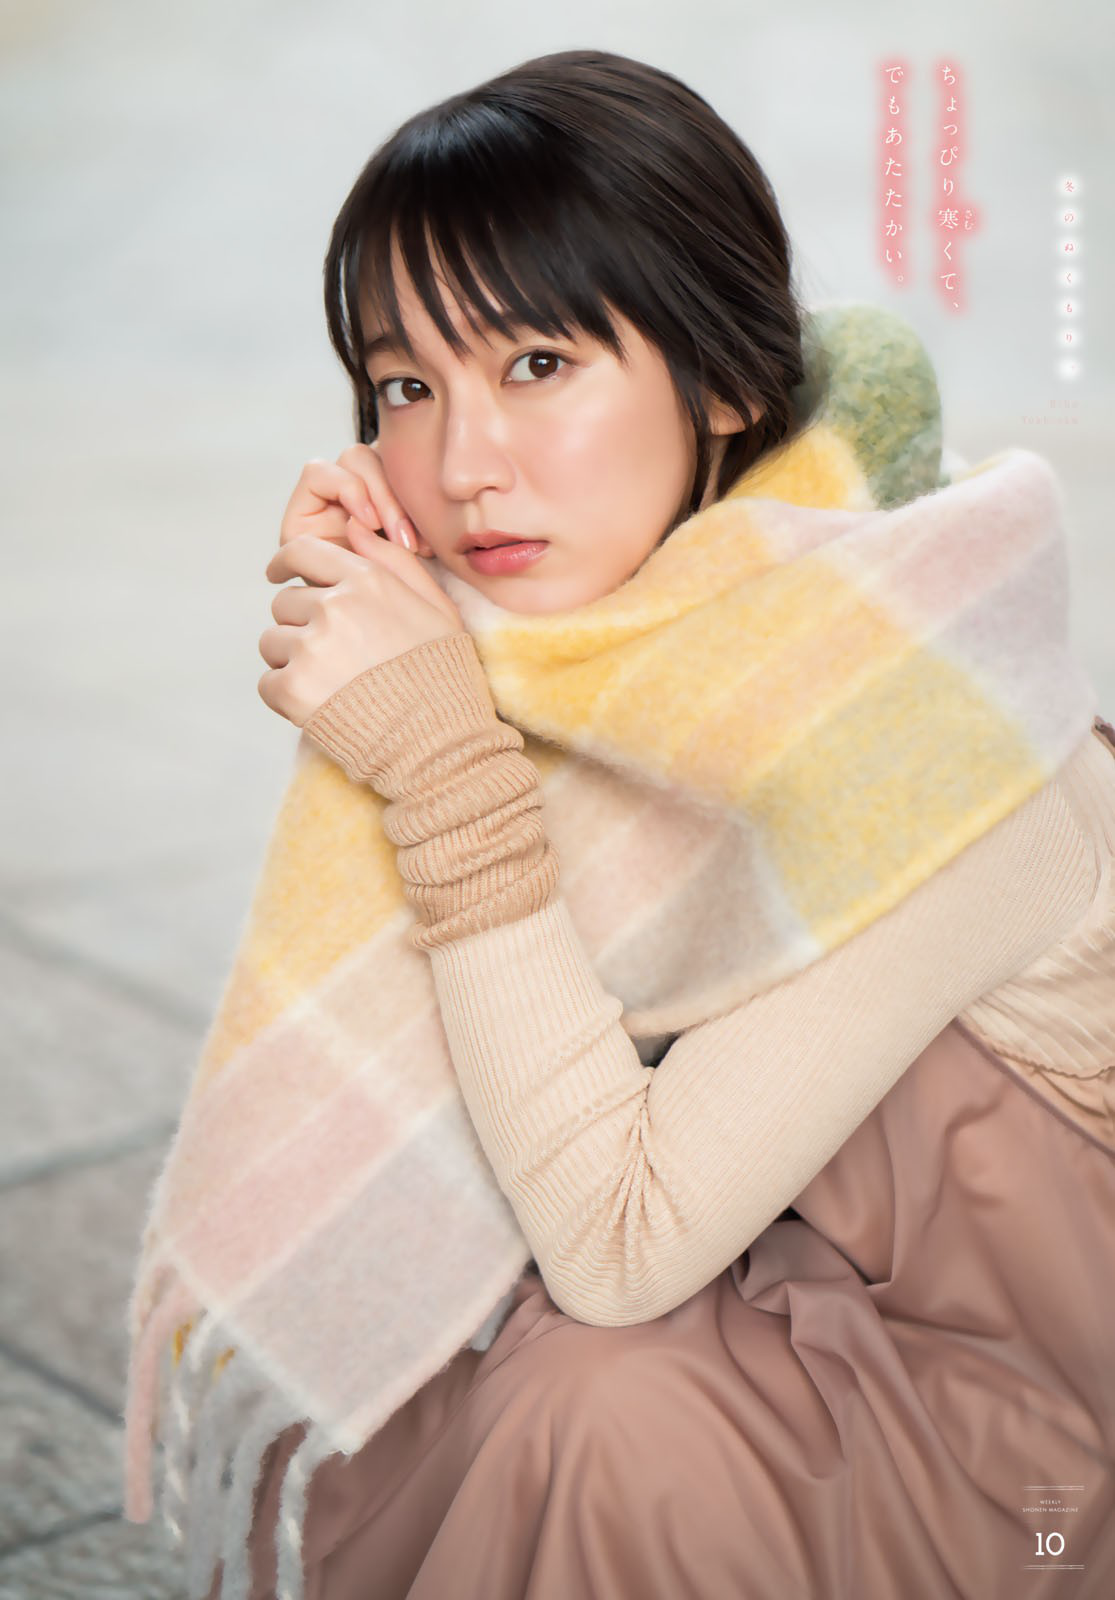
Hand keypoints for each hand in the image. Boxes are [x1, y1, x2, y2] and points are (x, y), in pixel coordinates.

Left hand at [258, 449, 463, 727]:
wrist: (439, 741)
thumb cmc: (443, 674)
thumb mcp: (436, 607)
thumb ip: (394, 561)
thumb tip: (352, 528)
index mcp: (366, 581)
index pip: (302, 551)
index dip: (284, 563)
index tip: (277, 574)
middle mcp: (333, 607)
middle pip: (285, 603)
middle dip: (301, 624)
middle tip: (332, 656)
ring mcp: (310, 648)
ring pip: (273, 642)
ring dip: (292, 661)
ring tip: (330, 684)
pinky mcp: (293, 689)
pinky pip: (268, 682)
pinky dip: (286, 696)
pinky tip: (320, 706)